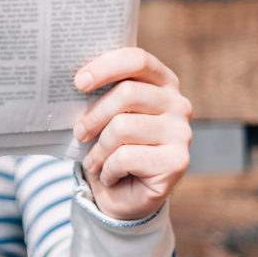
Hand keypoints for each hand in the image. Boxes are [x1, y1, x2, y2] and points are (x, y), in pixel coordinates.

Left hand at [72, 47, 191, 220]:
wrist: (123, 196)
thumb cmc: (110, 147)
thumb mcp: (103, 115)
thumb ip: (99, 94)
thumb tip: (75, 80)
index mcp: (162, 82)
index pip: (137, 60)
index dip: (106, 67)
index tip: (78, 82)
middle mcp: (178, 104)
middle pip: (127, 93)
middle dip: (94, 115)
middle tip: (79, 133)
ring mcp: (182, 133)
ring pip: (123, 126)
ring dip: (99, 149)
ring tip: (93, 161)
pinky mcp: (177, 162)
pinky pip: (127, 156)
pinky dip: (108, 169)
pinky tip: (109, 175)